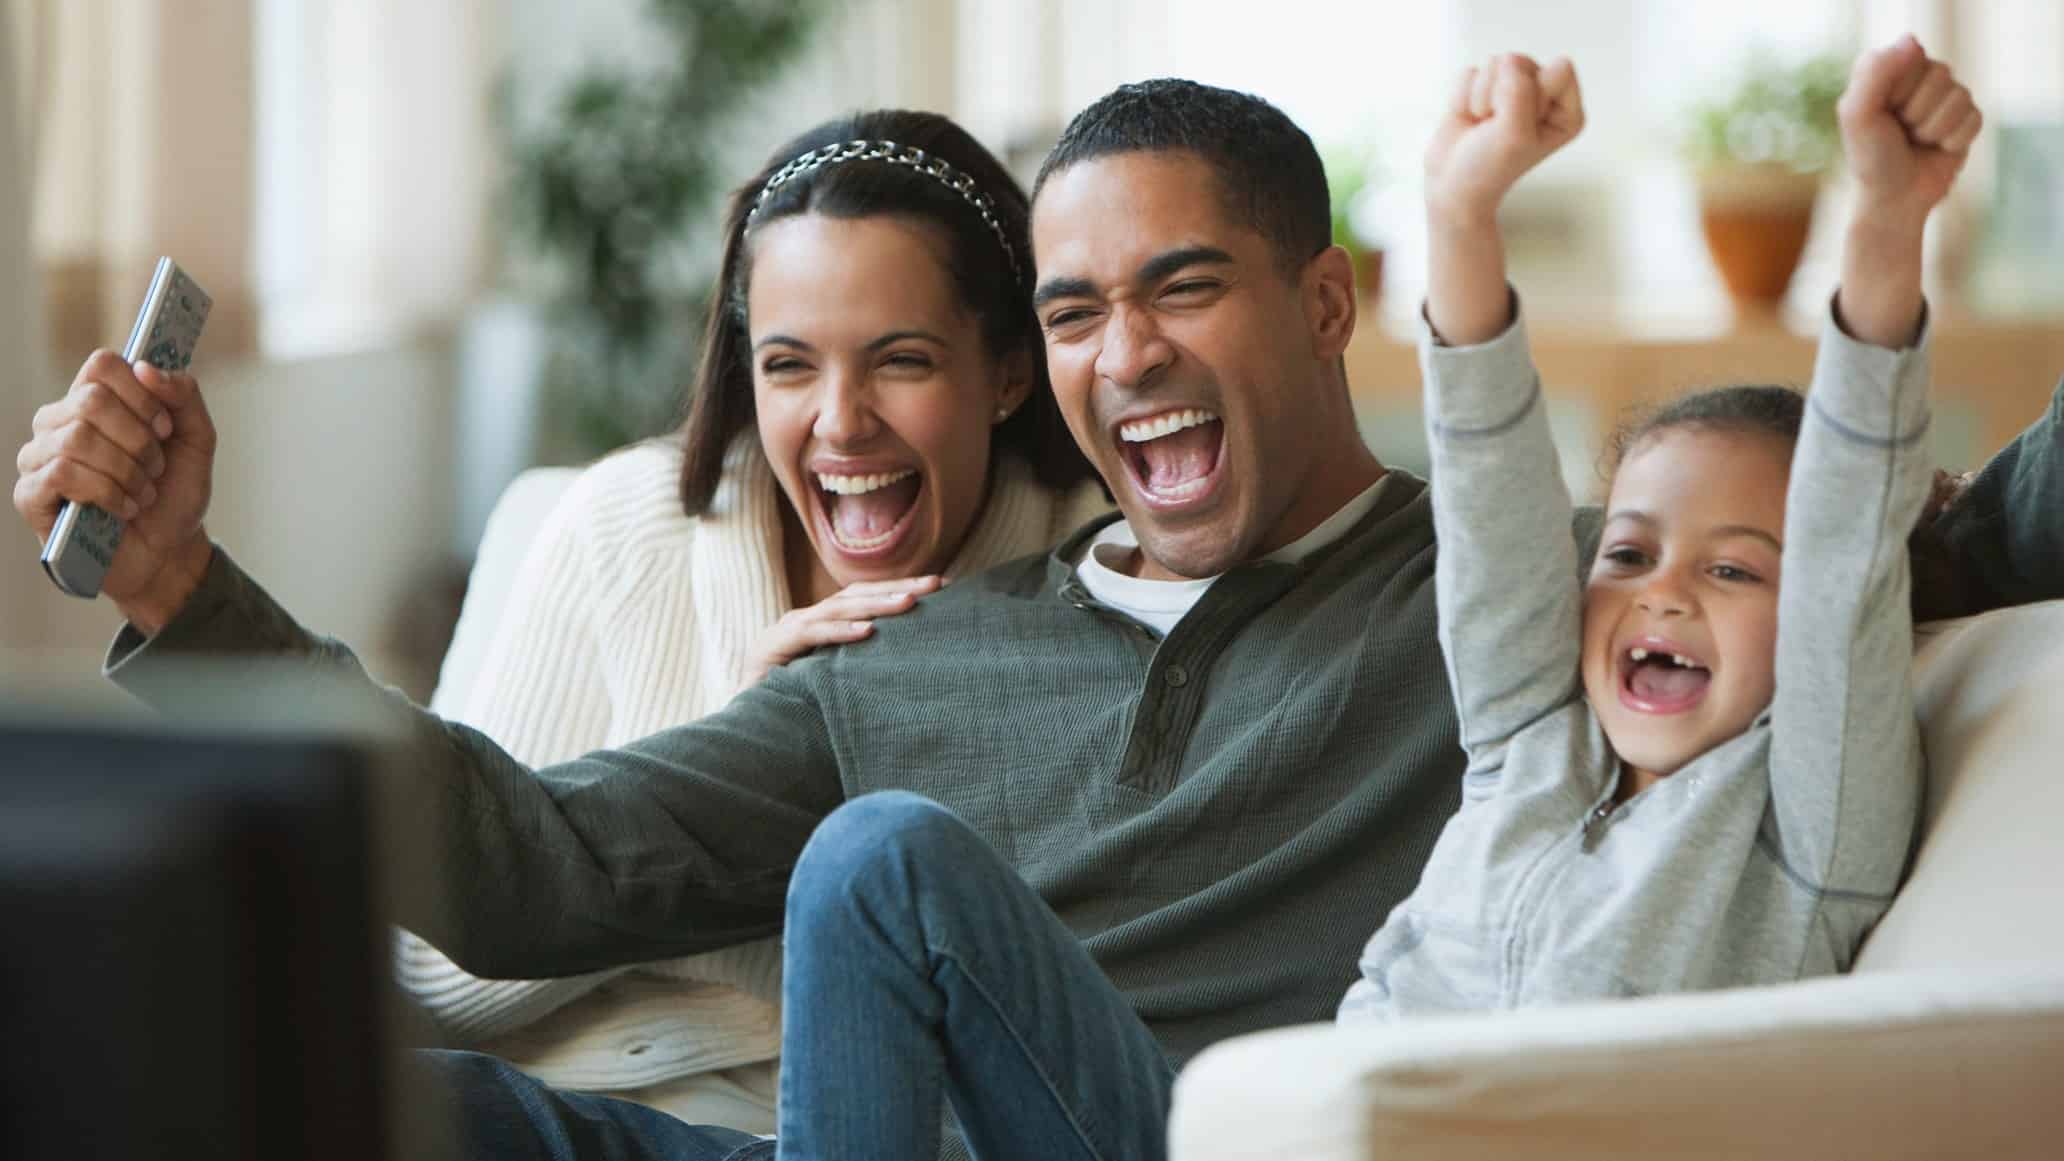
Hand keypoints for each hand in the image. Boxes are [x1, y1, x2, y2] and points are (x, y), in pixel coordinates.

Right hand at [14, 350, 217, 627]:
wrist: (168, 551)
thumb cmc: (173, 493)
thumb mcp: (196, 441)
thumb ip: (184, 396)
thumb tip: (146, 367)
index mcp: (94, 401)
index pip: (102, 365)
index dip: (142, 394)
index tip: (165, 429)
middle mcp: (59, 422)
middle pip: (91, 399)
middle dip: (139, 440)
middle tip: (155, 469)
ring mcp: (39, 457)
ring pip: (77, 437)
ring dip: (126, 470)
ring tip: (142, 493)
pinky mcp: (30, 494)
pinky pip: (62, 473)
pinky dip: (106, 491)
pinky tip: (123, 508)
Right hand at [741, 575, 941, 685]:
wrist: (744, 720)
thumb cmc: (791, 702)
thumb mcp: (833, 680)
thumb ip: (860, 667)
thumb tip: (909, 664)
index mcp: (823, 625)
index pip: (865, 598)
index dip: (899, 589)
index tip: (940, 587)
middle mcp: (808, 619)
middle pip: (857, 594)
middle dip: (897, 587)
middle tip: (936, 584)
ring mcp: (790, 629)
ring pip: (838, 608)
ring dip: (876, 605)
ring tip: (909, 603)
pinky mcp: (775, 646)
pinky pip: (813, 634)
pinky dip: (840, 631)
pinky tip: (867, 632)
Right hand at [1424, 53, 1584, 227]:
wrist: (1452, 185)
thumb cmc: (1489, 168)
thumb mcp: (1515, 135)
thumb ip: (1520, 93)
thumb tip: (1507, 60)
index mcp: (1567, 111)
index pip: (1559, 69)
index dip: (1533, 94)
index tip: (1520, 125)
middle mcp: (1544, 96)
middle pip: (1523, 63)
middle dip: (1501, 96)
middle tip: (1495, 128)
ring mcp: (1512, 89)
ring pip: (1494, 64)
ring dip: (1481, 98)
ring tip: (1482, 126)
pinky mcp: (1483, 86)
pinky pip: (1470, 73)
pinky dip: (1463, 98)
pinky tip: (1470, 119)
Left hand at [1839, 36, 1981, 225]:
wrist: (1895, 200)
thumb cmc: (1871, 158)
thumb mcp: (1859, 116)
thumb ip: (1875, 74)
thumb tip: (1912, 41)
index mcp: (1886, 68)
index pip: (1909, 56)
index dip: (1896, 92)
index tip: (1882, 114)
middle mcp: (1917, 75)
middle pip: (1939, 73)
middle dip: (1916, 111)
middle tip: (1900, 131)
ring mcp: (1945, 95)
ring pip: (1959, 95)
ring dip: (1933, 128)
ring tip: (1917, 141)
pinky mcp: (1967, 117)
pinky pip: (1974, 117)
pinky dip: (1952, 140)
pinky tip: (1937, 148)